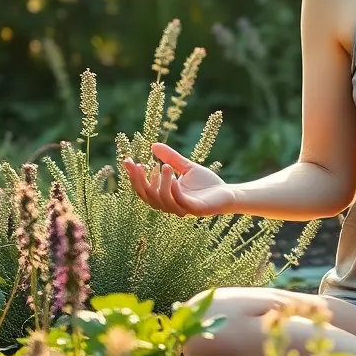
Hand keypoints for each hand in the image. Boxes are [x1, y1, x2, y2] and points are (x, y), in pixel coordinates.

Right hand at [122, 142, 236, 217]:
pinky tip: (172, 178)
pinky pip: (180, 202)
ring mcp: (182, 209)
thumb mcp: (186, 167)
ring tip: (164, 166)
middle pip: (148, 197)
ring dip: (160, 184)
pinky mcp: (195, 210)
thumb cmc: (207, 183)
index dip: (134, 176)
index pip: (144, 189)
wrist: (228, 193)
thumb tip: (153, 145)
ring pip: (162, 200)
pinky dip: (173, 190)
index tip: (128, 160)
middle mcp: (170, 205)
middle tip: (137, 164)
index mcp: (165, 196)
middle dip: (139, 181)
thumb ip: (171, 158)